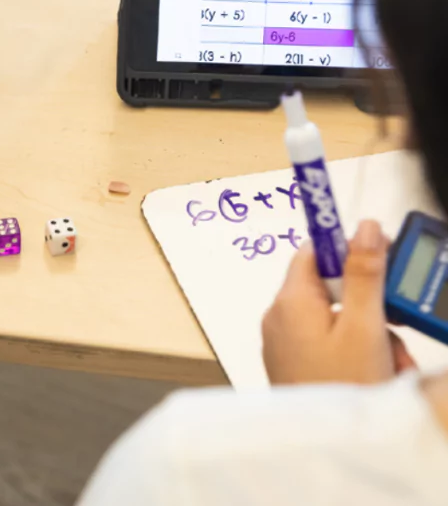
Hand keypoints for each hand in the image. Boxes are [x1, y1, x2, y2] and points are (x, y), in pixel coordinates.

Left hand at [262, 219, 416, 384]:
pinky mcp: (294, 364)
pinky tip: (376, 375)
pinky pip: (329, 344)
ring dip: (370, 335)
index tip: (380, 258)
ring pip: (336, 320)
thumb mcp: (364, 325)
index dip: (347, 251)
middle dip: (369, 306)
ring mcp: (284, 342)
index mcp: (290, 300)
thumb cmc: (340, 387)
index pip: (314, 253)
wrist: (323, 448)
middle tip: (394, 328)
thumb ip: (364, 274)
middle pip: (330, 289)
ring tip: (390, 365)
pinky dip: (356, 352)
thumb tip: (365, 226)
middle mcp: (280, 317)